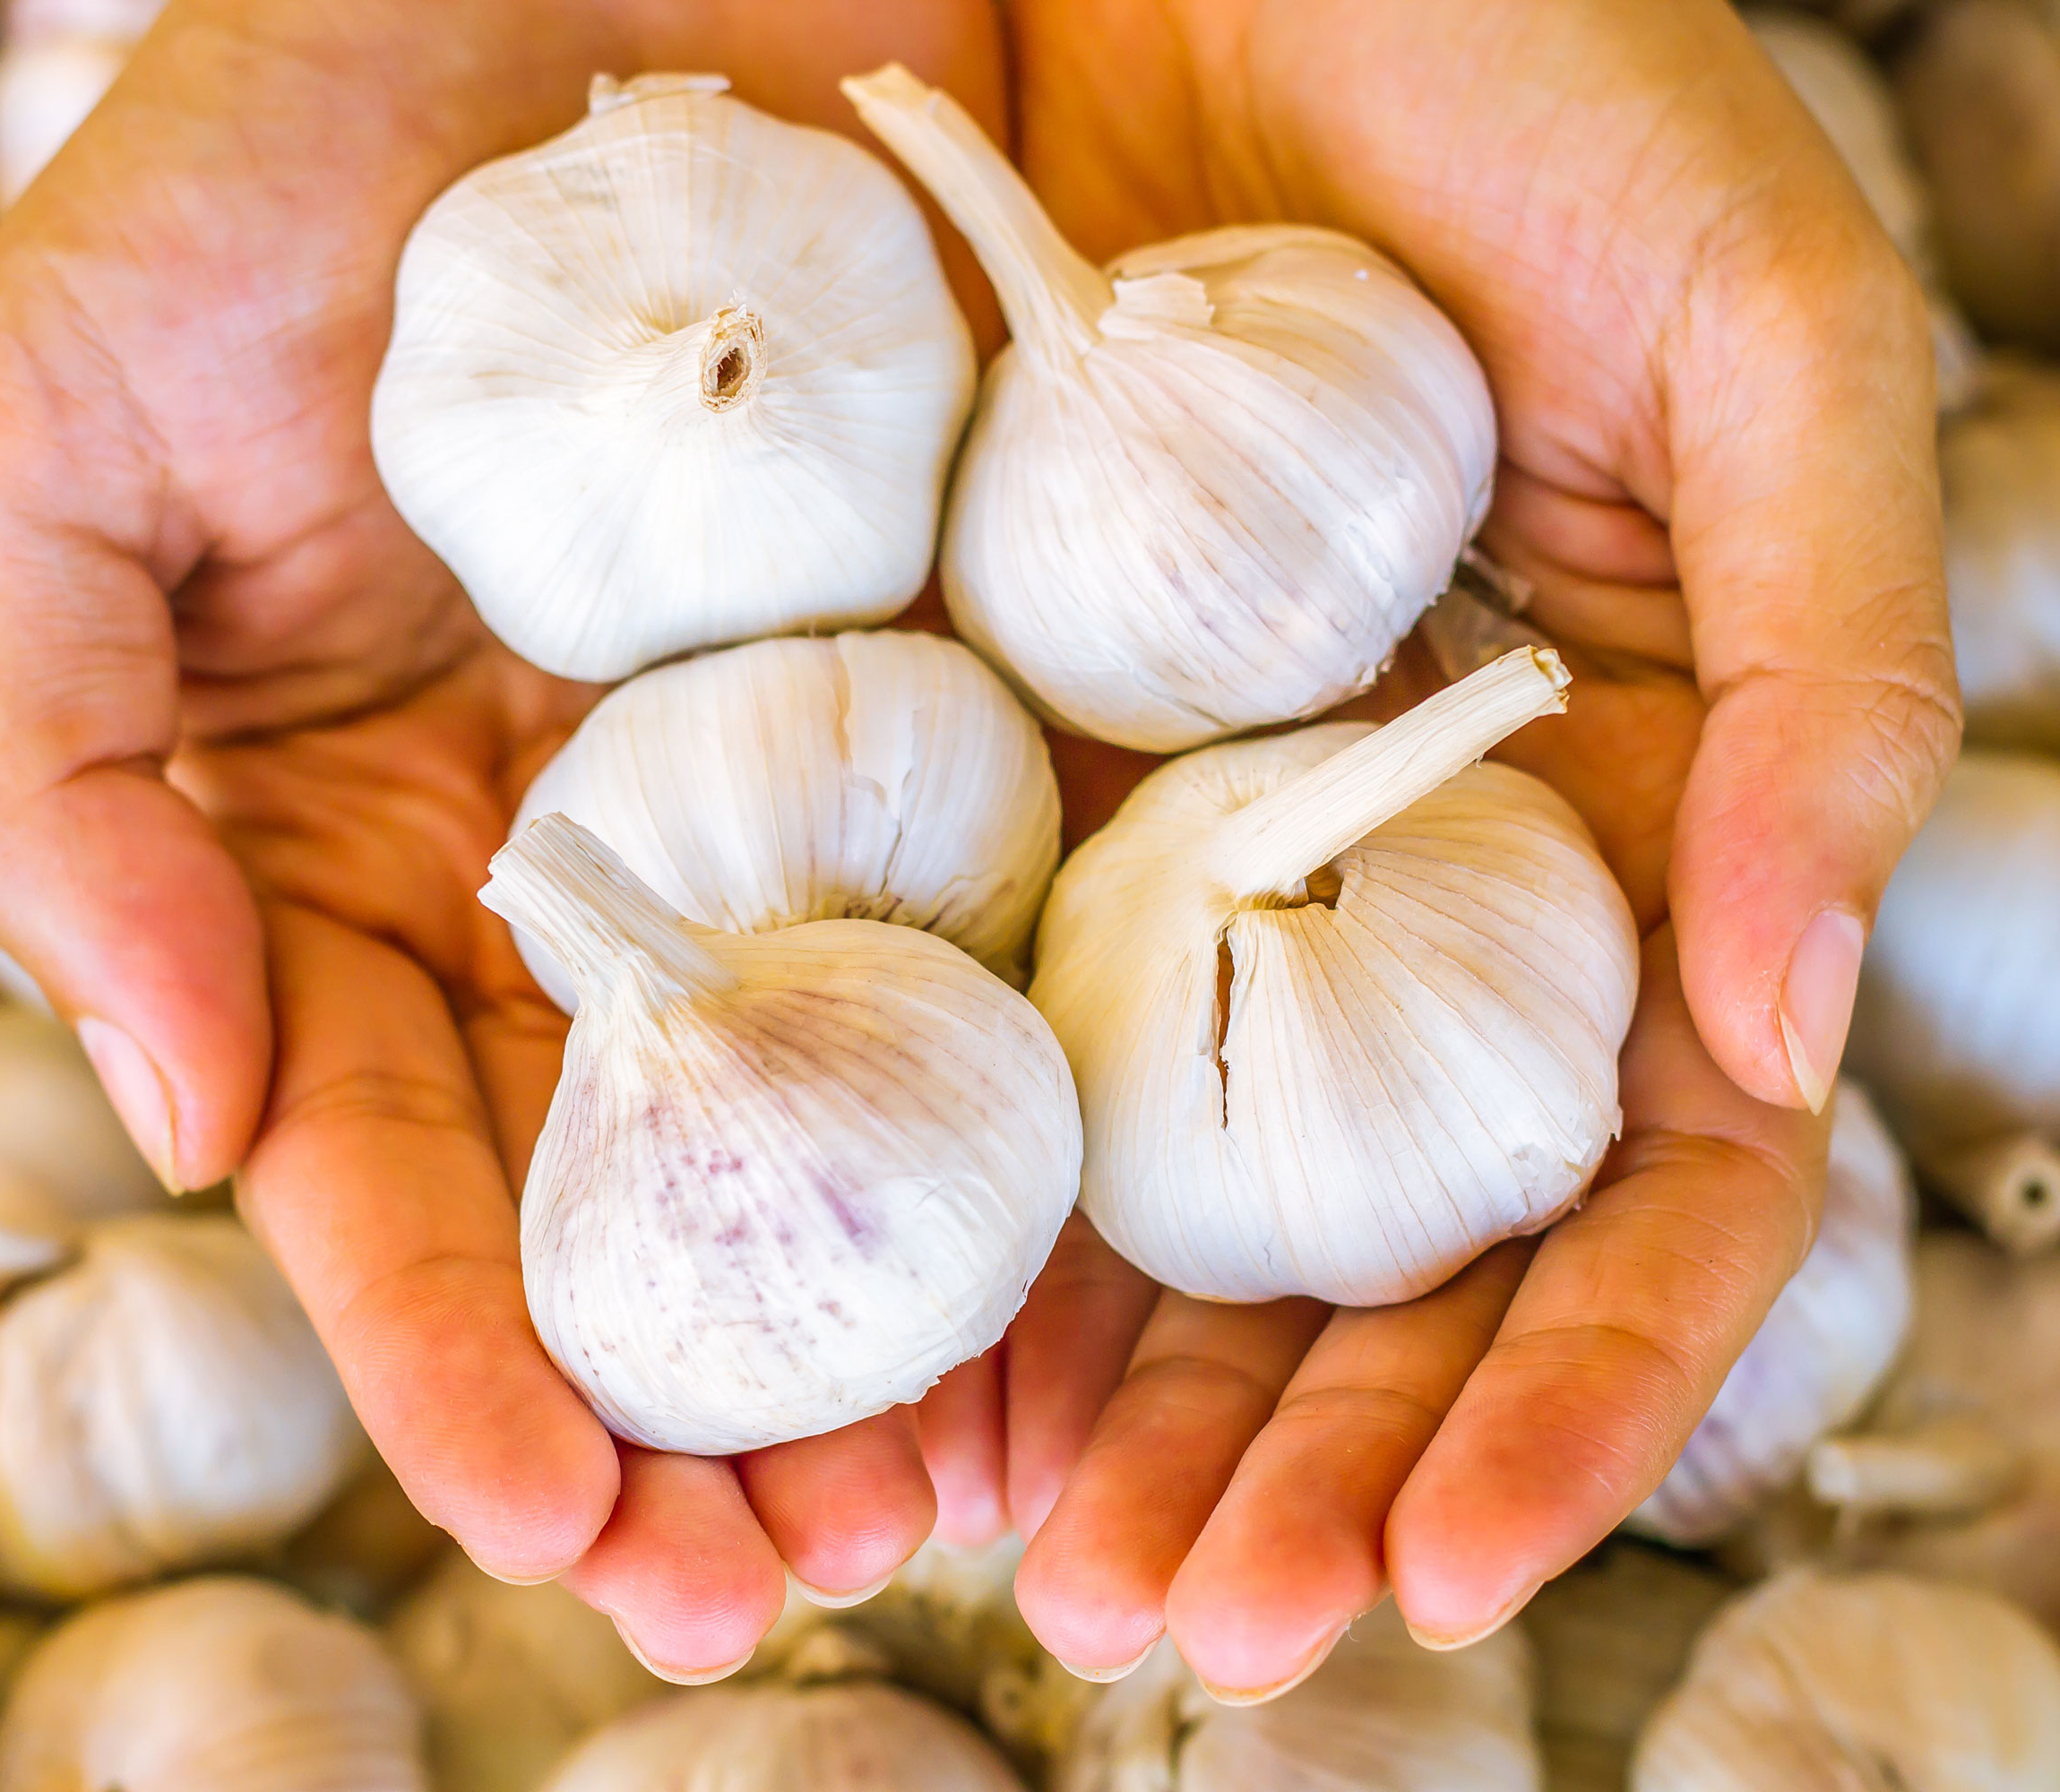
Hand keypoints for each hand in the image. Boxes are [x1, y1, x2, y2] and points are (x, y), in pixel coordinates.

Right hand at [0, 0, 1010, 1678]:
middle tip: (776, 1587)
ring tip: (946, 1511)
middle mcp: (585, 866)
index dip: (452, 1357)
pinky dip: (1050, 1117)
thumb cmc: (291, 155)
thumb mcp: (51, 440)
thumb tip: (170, 1106)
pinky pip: (1018, 938)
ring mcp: (794, 797)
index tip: (546, 1532)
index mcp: (359, 850)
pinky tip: (1096, 1286)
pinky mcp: (978, 709)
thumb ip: (44, 775)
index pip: (393, 1156)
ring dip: (885, 1331)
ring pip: (841, 1120)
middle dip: (695, 1414)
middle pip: (641, 1197)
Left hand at [909, 0, 1955, 1691]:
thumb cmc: (1543, 85)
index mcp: (1611, 830)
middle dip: (1307, 1458)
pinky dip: (967, 1199)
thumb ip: (1825, 670)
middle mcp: (1398, 884)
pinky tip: (911, 1353)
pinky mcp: (1011, 770)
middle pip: (1378, 1248)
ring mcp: (1195, 845)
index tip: (1452, 1565)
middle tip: (1197, 1635)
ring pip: (1175, 1189)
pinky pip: (985, 1018)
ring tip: (1044, 1567)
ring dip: (1126, 1395)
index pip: (1627, 1190)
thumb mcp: (1762, 340)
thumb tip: (1790, 1005)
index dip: (1570, 1396)